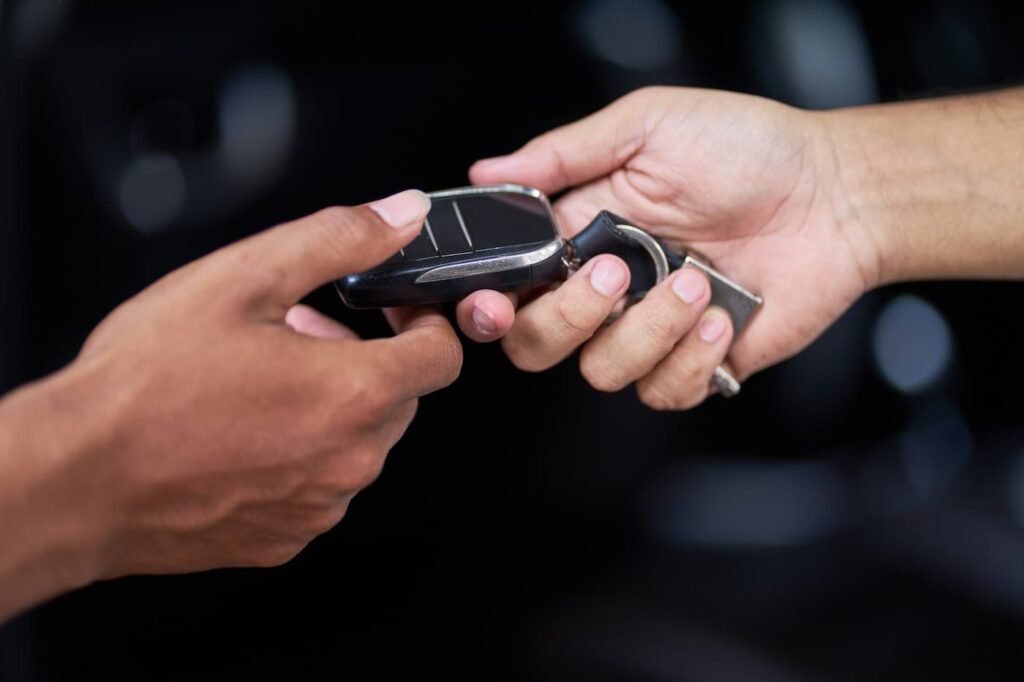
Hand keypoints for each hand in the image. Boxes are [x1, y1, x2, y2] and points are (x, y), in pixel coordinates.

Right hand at [0, 190, 461, 617]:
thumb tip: (401, 215)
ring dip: (329, 407)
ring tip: (259, 381)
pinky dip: (300, 456)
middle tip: (297, 335)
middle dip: (363, 359)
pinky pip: (320, 486)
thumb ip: (339, 240)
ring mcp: (320, 506)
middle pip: (399, 398)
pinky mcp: (287, 538)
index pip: (442, 356)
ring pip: (358, 443)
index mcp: (355, 393)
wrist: (77, 478)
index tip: (394, 311)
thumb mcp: (244, 278)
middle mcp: (350, 460)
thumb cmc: (146, 384)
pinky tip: (244, 433)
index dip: (424, 322)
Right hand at [456, 86, 879, 408]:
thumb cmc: (747, 150)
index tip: (495, 302)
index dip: (488, 304)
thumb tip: (490, 170)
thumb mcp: (648, 126)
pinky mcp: (694, 365)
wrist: (834, 195)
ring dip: (649, 331)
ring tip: (698, 282)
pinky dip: (691, 361)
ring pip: (601, 372)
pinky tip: (723, 317)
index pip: (508, 285)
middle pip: (535, 344)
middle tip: (616, 275)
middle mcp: (605, 290)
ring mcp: (649, 332)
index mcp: (580, 234)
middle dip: (568, 317)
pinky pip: (662, 392)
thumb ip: (564, 153)